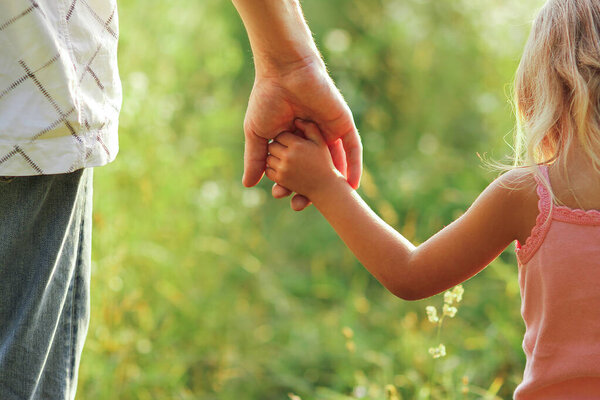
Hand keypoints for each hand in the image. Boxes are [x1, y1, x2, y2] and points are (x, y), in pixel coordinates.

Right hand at [243, 60, 360, 209]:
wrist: (284, 72)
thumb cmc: (267, 98)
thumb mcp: (258, 134)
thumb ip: (256, 159)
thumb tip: (248, 185)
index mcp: (293, 139)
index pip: (294, 167)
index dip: (289, 184)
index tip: (282, 198)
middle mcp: (313, 137)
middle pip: (315, 169)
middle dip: (309, 188)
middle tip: (301, 205)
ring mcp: (329, 131)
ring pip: (334, 162)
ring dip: (334, 182)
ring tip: (332, 202)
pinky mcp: (343, 124)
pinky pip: (352, 148)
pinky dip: (355, 166)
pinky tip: (353, 185)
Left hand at [265, 120, 342, 200]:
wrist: (325, 187)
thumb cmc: (324, 162)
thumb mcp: (320, 143)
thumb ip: (310, 127)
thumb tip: (296, 120)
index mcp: (297, 145)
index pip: (280, 135)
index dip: (285, 137)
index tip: (291, 140)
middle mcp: (288, 156)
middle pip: (272, 145)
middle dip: (278, 146)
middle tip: (286, 149)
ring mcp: (283, 168)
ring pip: (268, 157)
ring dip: (274, 157)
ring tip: (285, 158)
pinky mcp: (281, 179)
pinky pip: (268, 170)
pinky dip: (272, 168)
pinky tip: (283, 167)